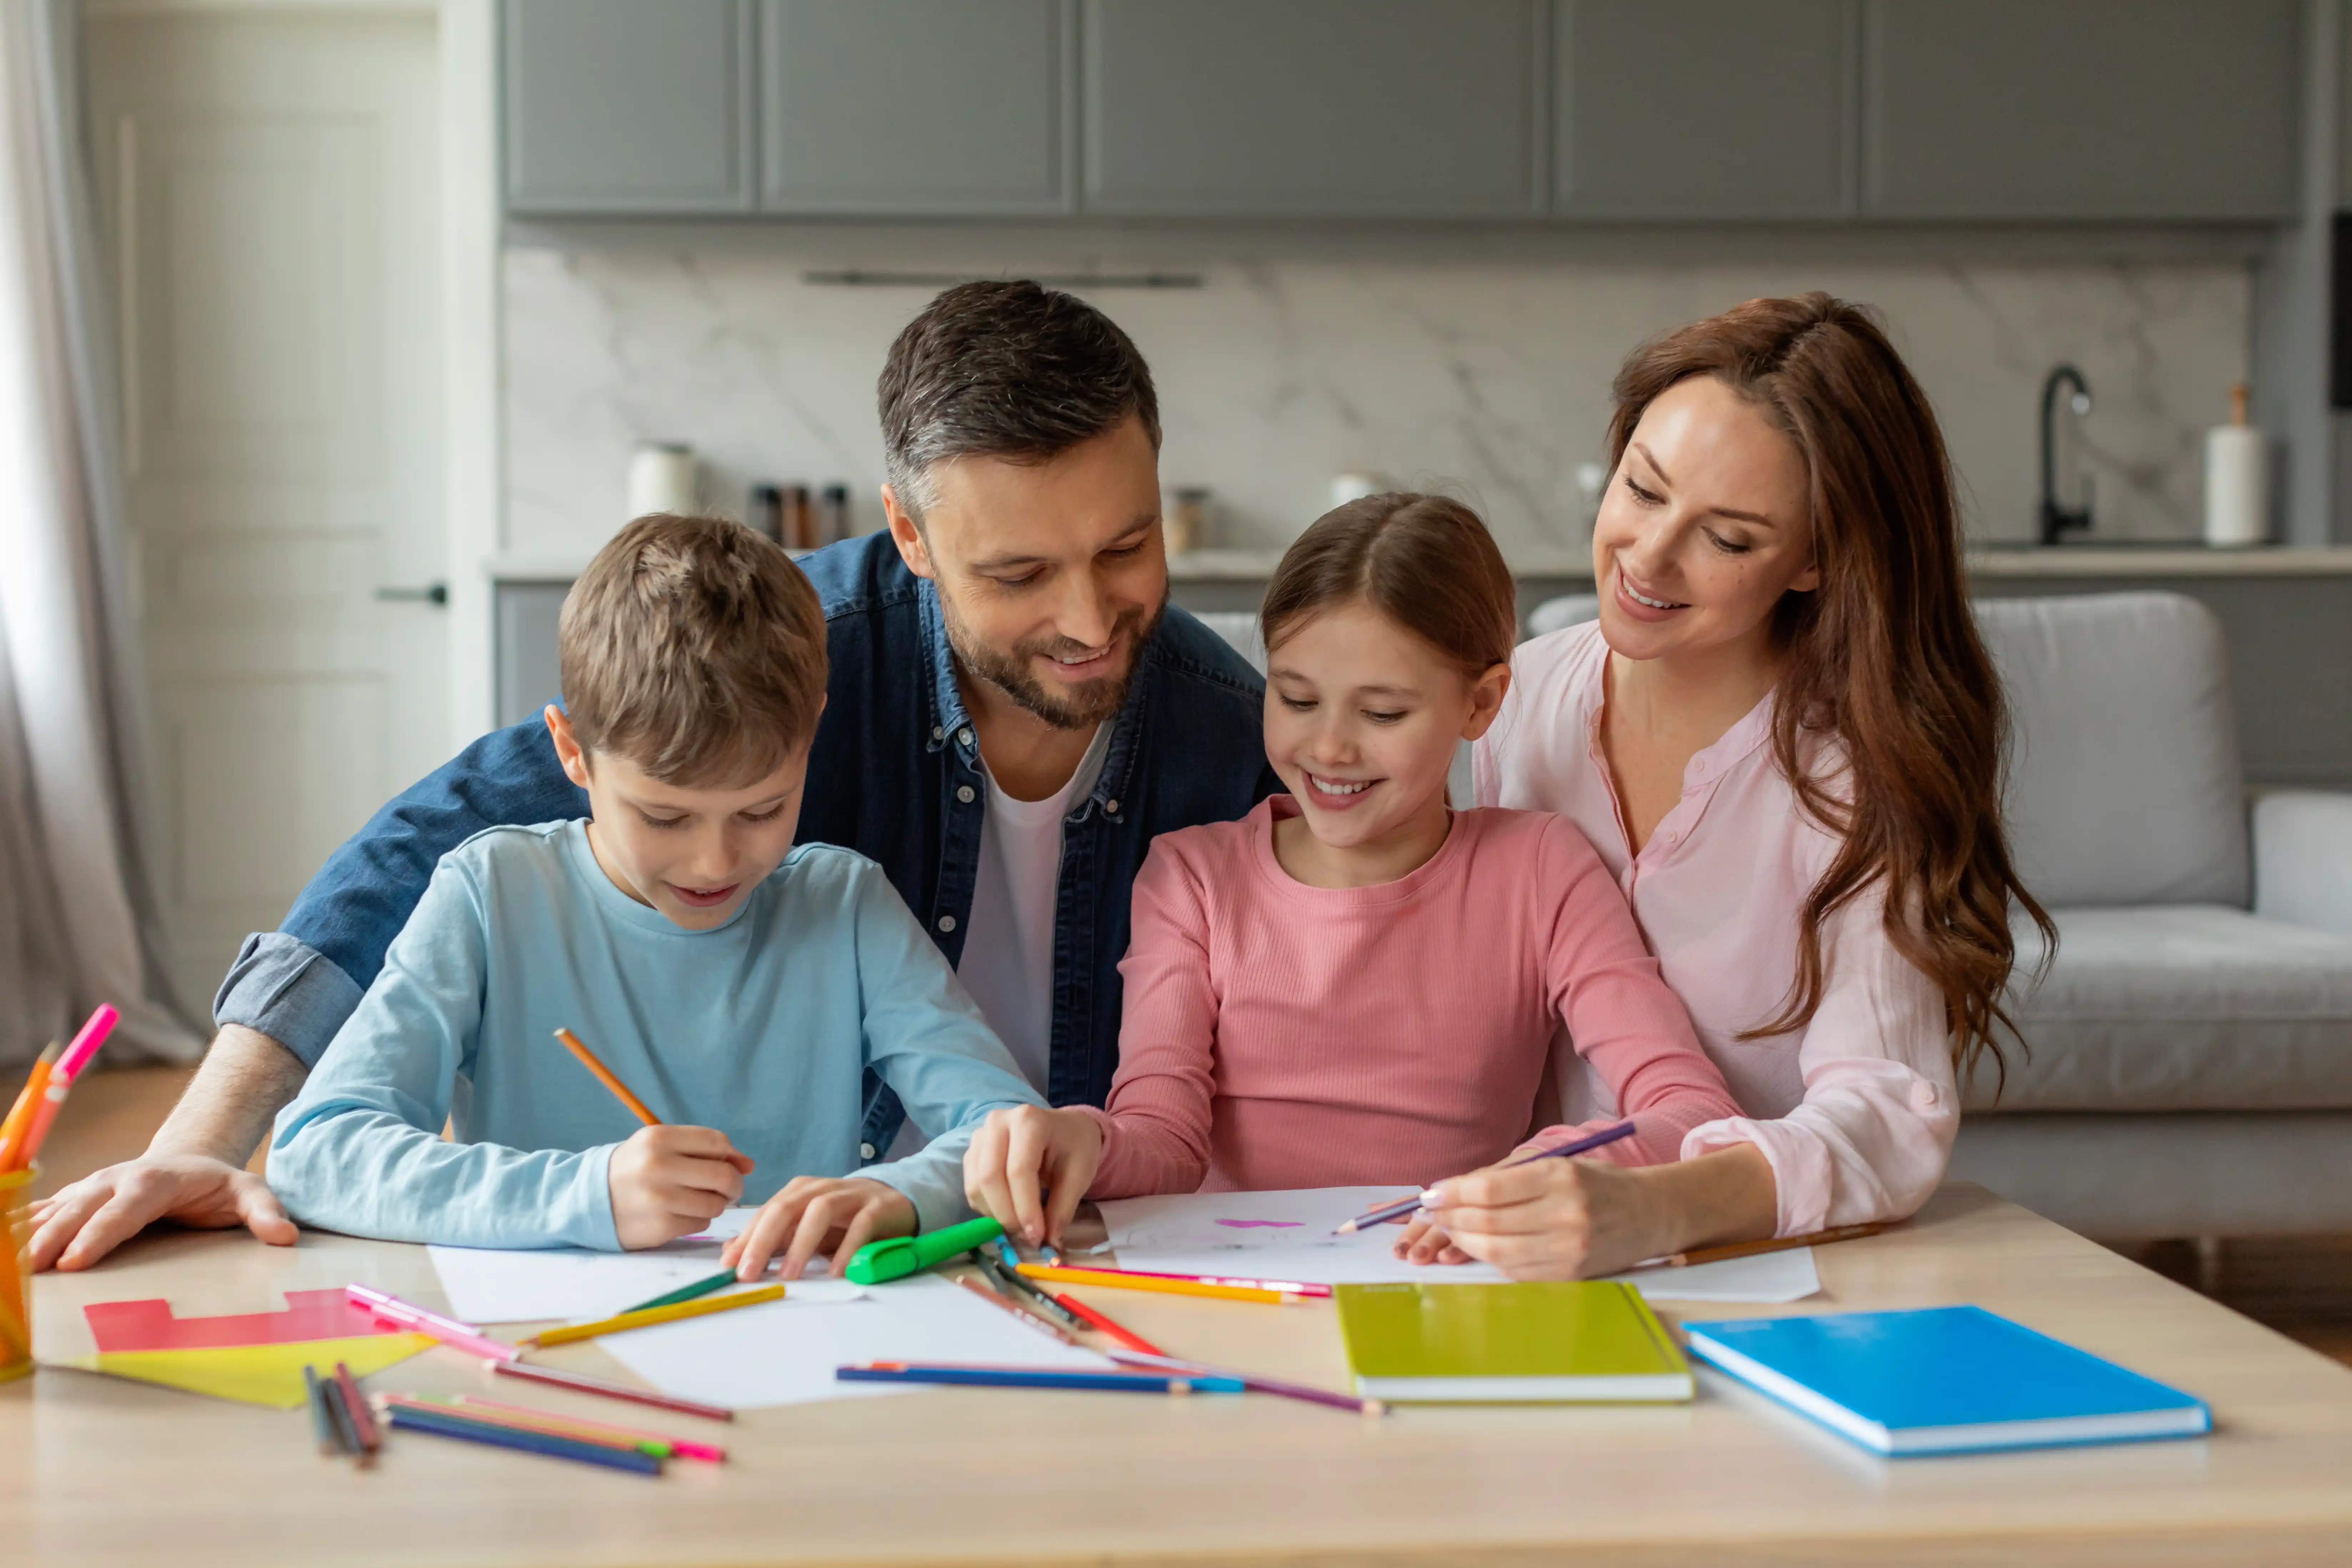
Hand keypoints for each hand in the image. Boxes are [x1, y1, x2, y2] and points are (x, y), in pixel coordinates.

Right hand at [24, 1154, 299, 1271]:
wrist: (191, 1162)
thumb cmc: (218, 1186)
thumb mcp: (250, 1193)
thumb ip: (266, 1213)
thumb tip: (286, 1236)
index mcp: (155, 1180)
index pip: (124, 1210)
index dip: (100, 1234)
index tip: (77, 1260)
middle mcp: (117, 1180)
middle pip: (81, 1210)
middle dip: (55, 1239)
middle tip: (32, 1269)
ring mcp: (94, 1186)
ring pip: (56, 1209)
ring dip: (31, 1234)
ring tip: (12, 1264)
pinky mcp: (79, 1196)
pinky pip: (45, 1209)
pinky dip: (21, 1224)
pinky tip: (6, 1244)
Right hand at [608, 1124, 753, 1249]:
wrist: (591, 1200)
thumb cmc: (635, 1168)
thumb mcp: (660, 1146)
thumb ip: (703, 1149)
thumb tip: (748, 1165)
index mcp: (659, 1138)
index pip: (717, 1142)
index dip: (732, 1155)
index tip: (733, 1165)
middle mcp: (659, 1166)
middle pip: (724, 1175)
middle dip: (733, 1184)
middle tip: (728, 1189)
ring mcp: (660, 1199)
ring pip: (716, 1204)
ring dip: (715, 1204)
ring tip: (696, 1200)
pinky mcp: (661, 1227)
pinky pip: (701, 1224)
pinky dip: (697, 1220)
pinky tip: (679, 1213)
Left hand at [721, 1176, 913, 1280]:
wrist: (894, 1202)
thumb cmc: (842, 1220)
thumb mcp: (804, 1229)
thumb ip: (771, 1240)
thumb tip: (730, 1254)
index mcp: (798, 1192)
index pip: (765, 1213)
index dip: (745, 1239)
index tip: (729, 1267)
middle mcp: (820, 1189)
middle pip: (785, 1208)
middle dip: (763, 1241)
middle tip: (748, 1273)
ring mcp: (850, 1196)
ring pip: (820, 1211)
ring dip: (801, 1243)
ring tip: (788, 1274)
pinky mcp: (877, 1208)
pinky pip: (860, 1226)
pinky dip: (847, 1248)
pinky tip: (836, 1271)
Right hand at [961, 1105, 1101, 1248]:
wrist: (1065, 1130)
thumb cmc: (1073, 1148)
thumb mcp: (1079, 1175)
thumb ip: (1063, 1209)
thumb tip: (1050, 1244)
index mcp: (1029, 1120)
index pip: (1019, 1170)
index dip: (1026, 1208)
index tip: (1038, 1237)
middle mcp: (998, 1122)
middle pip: (990, 1177)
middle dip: (1008, 1215)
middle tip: (1028, 1237)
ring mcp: (980, 1135)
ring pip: (976, 1185)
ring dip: (996, 1215)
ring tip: (1021, 1227)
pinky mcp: (972, 1152)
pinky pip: (971, 1187)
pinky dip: (987, 1209)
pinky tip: (1009, 1214)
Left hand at [1408, 1155, 1665, 1280]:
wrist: (1649, 1214)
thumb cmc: (1597, 1184)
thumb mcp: (1558, 1165)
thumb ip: (1510, 1178)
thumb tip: (1454, 1189)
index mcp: (1560, 1178)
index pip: (1490, 1189)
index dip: (1453, 1192)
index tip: (1432, 1192)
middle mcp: (1566, 1214)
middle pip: (1489, 1222)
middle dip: (1452, 1218)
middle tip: (1434, 1212)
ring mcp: (1569, 1249)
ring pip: (1497, 1251)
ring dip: (1464, 1241)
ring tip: (1450, 1229)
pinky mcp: (1570, 1275)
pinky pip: (1515, 1271)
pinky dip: (1490, 1259)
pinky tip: (1480, 1246)